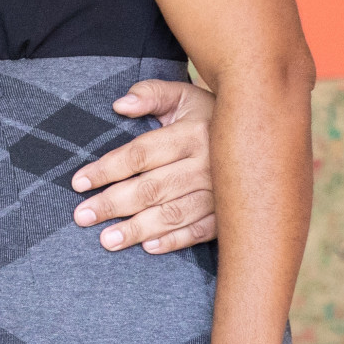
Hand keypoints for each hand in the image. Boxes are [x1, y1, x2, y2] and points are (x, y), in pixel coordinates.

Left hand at [69, 78, 216, 253]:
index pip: (140, 154)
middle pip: (151, 188)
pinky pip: (201, 231)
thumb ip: (152, 94)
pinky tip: (149, 248)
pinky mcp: (229, 213)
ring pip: (173, 214)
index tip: (78, 182)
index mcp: (192, 133)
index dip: (107, 168)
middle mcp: (206, 165)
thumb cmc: (211, 115)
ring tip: (107, 241)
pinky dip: (175, 241)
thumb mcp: (184, 96)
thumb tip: (119, 104)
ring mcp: (220, 193)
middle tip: (82, 216)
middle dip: (113, 204)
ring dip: (138, 229)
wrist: (264, 137)